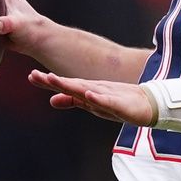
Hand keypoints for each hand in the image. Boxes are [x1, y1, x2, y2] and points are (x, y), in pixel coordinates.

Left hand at [28, 67, 156, 123]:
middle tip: (36, 75)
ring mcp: (108, 96)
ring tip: (56, 80)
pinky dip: (98, 97)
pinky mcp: (121, 104)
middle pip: (72, 85)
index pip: (65, 85)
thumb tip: (51, 100)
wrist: (149, 104)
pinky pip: (108, 101)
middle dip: (55, 81)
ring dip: (71, 86)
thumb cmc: (120, 103)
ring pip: (87, 90)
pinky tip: (88, 94)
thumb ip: (73, 101)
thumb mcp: (93, 105)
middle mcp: (95, 91)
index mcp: (88, 91)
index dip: (48, 81)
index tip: (31, 76)